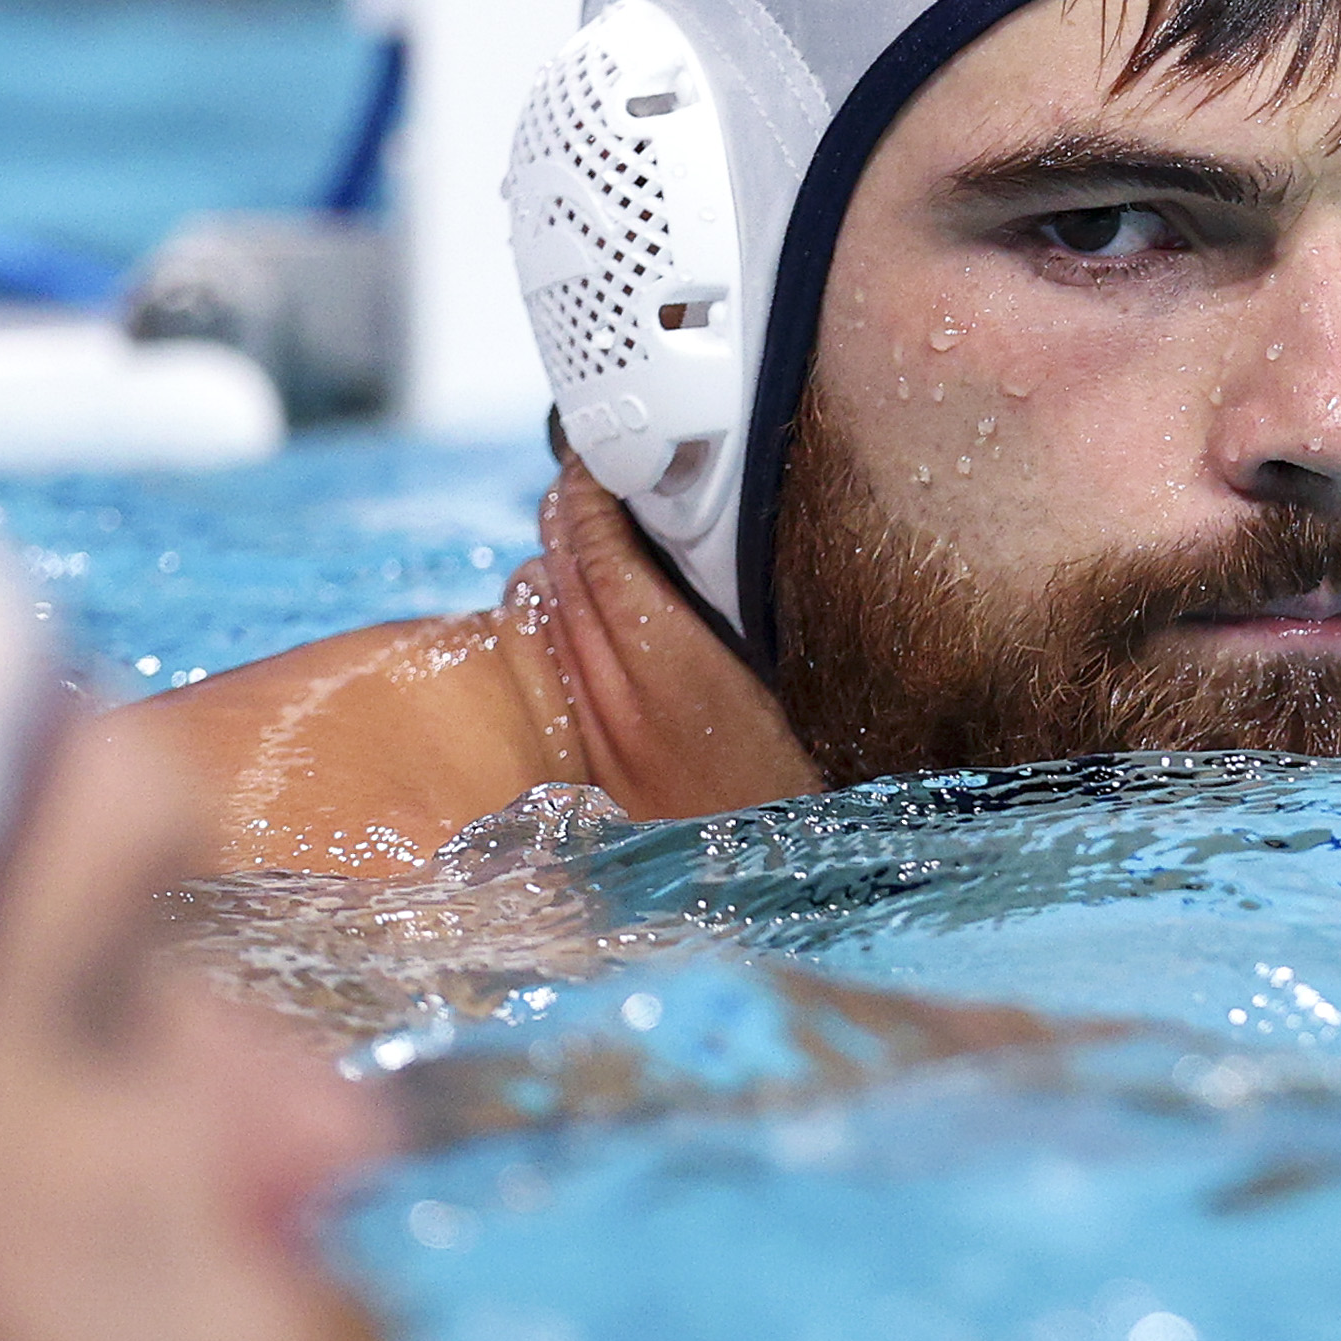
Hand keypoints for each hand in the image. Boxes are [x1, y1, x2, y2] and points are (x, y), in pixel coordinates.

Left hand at [513, 466, 824, 821]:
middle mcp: (617, 689)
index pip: (595, 544)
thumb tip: (696, 546)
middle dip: (563, 511)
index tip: (599, 455)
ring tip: (576, 527)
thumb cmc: (802, 779)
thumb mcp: (776, 684)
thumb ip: (725, 617)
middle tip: (585, 474)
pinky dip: (546, 609)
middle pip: (558, 564)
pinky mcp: (590, 752)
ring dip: (550, 556)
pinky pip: (546, 653)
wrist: (775, 885)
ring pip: (538, 605)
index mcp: (668, 660)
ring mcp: (595, 722)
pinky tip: (564, 597)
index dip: (586, 487)